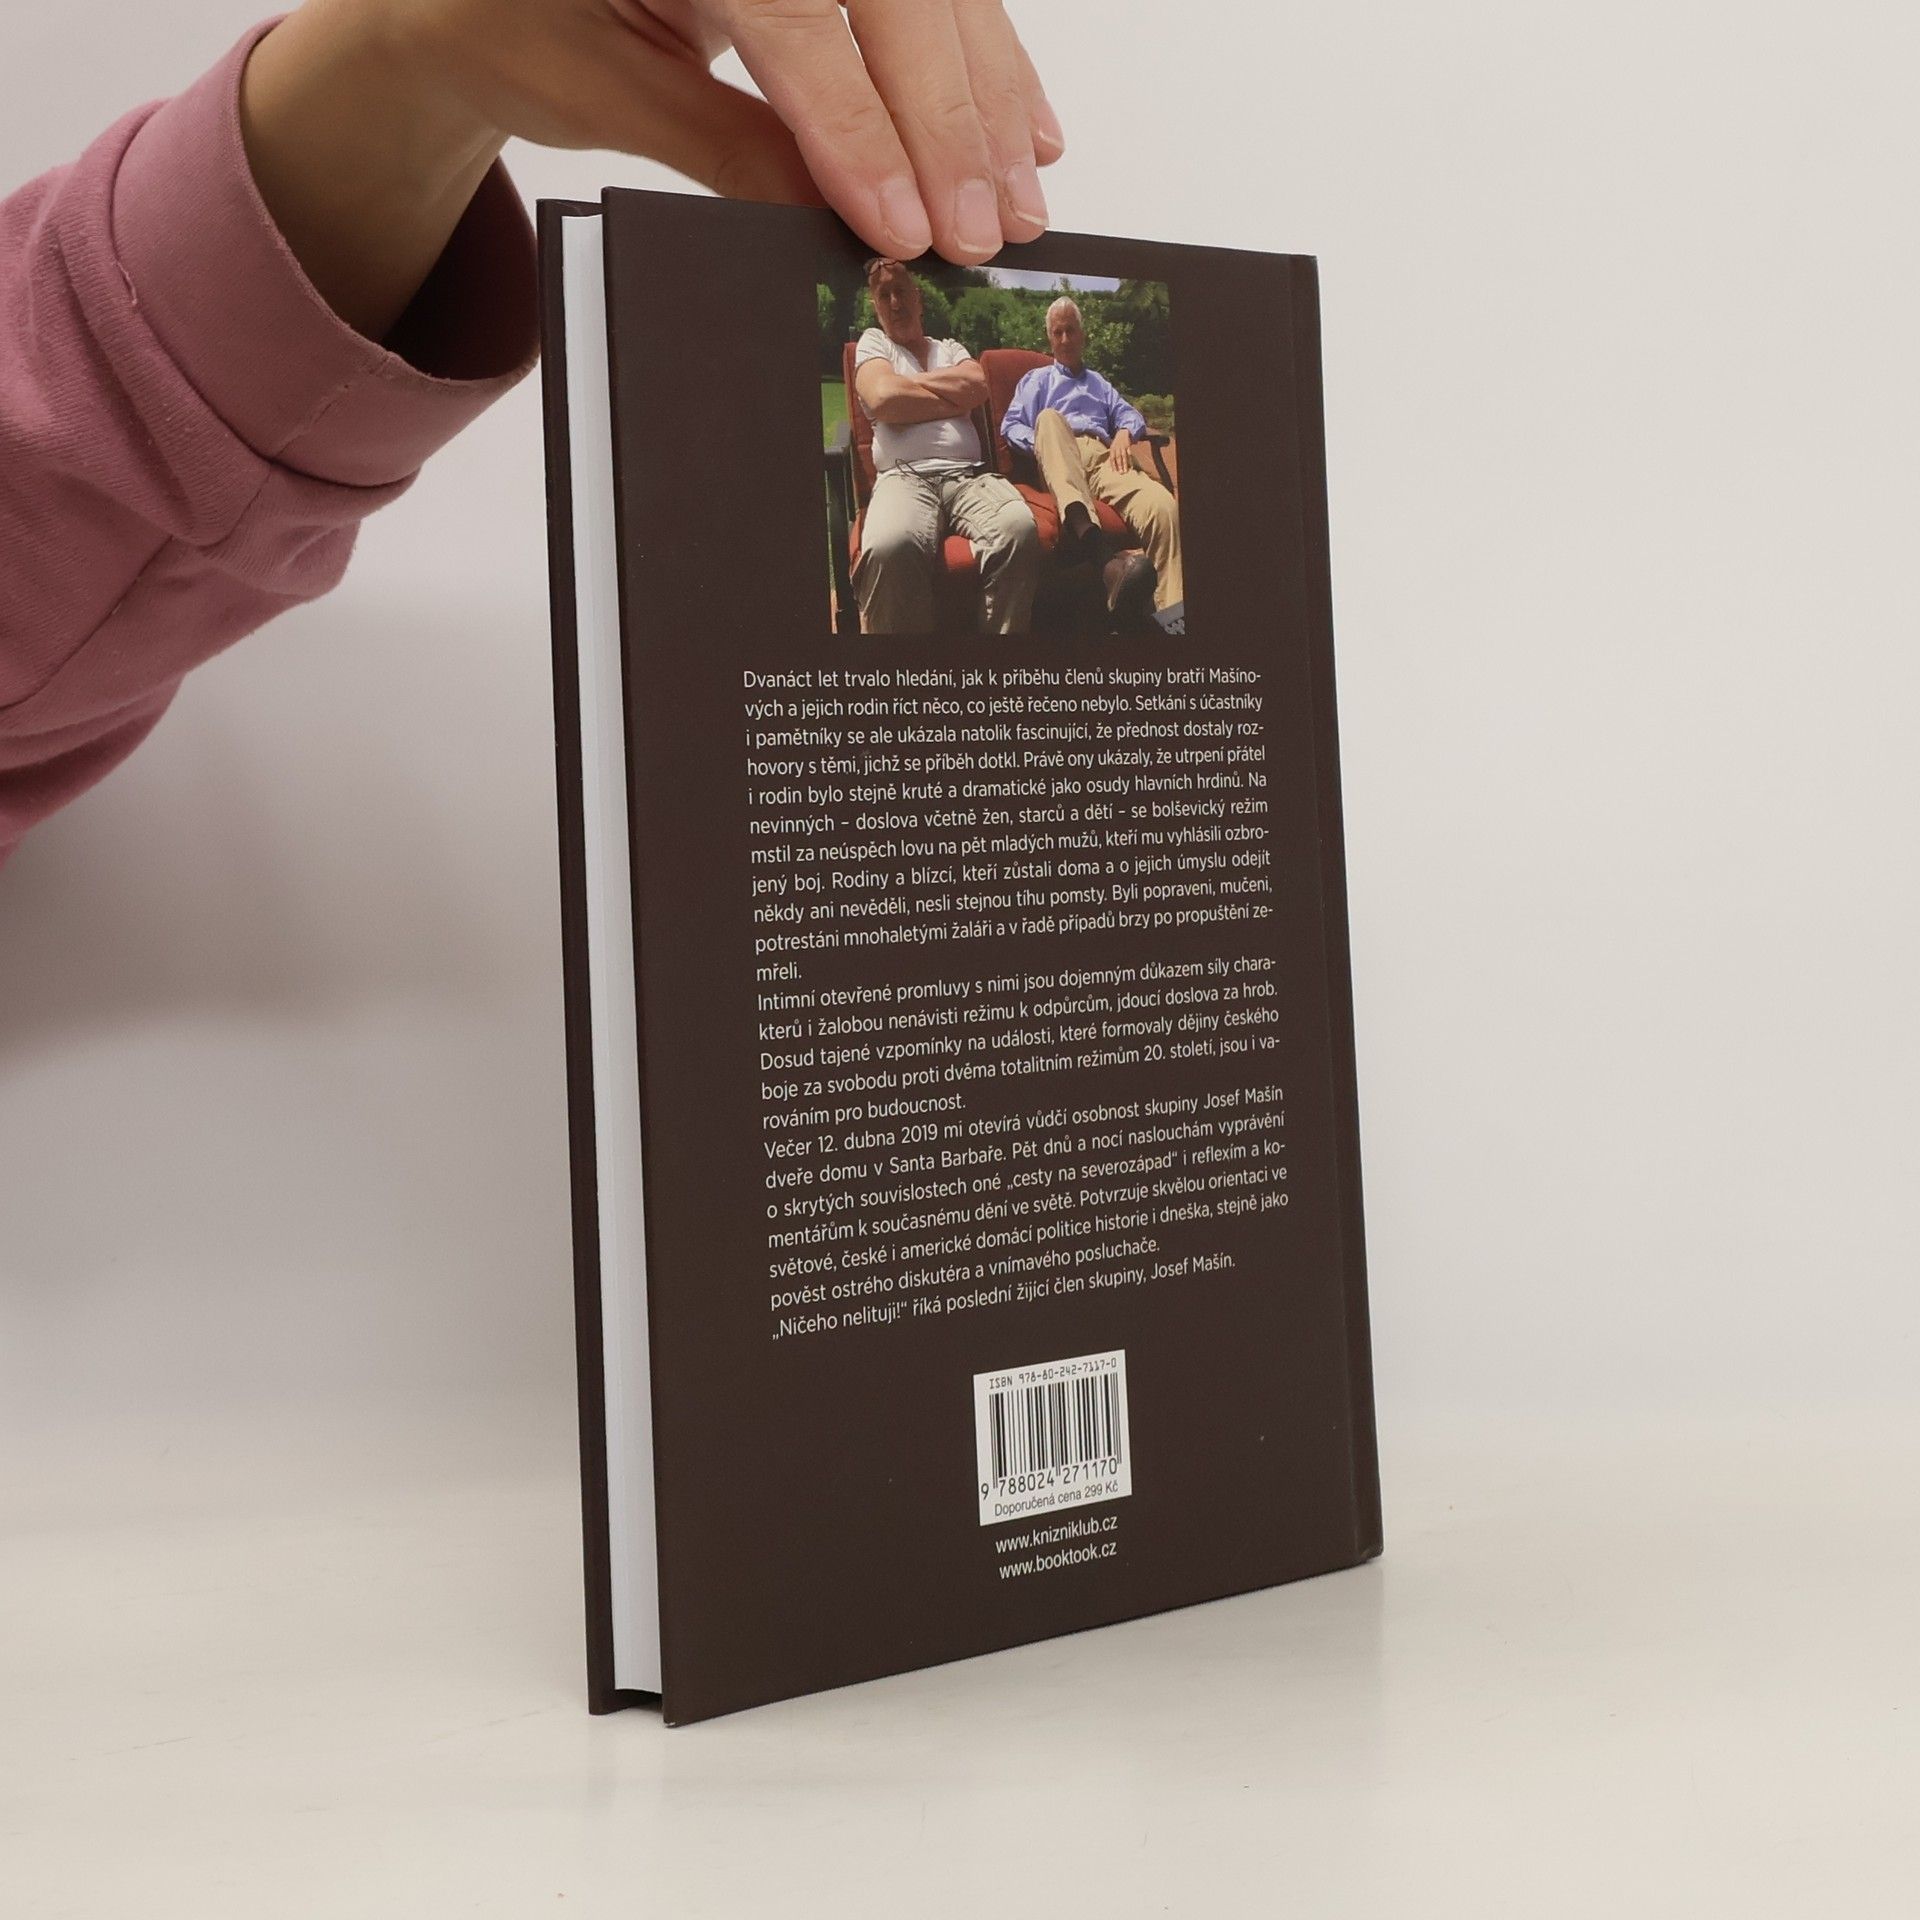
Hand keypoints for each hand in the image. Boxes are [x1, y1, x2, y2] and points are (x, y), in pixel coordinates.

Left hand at [380, 0, 1060, 259]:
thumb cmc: (516, 21)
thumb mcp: (599, 90)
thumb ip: (722, 146)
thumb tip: (832, 218)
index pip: (790, 11)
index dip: (857, 123)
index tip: (902, 222)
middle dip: (945, 119)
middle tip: (979, 231)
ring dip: (985, 98)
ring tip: (1017, 203)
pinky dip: (984, 62)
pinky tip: (1023, 130)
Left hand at [1108, 429, 1133, 473]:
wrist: (1122, 433)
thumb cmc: (1116, 443)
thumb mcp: (1112, 448)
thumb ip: (1112, 456)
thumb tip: (1110, 466)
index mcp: (1112, 449)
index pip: (1112, 458)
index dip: (1113, 465)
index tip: (1114, 472)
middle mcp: (1117, 448)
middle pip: (1118, 458)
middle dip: (1119, 466)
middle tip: (1121, 473)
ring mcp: (1123, 447)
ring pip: (1124, 457)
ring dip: (1125, 464)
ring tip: (1126, 471)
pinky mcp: (1128, 446)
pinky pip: (1129, 453)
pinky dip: (1130, 459)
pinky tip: (1131, 465)